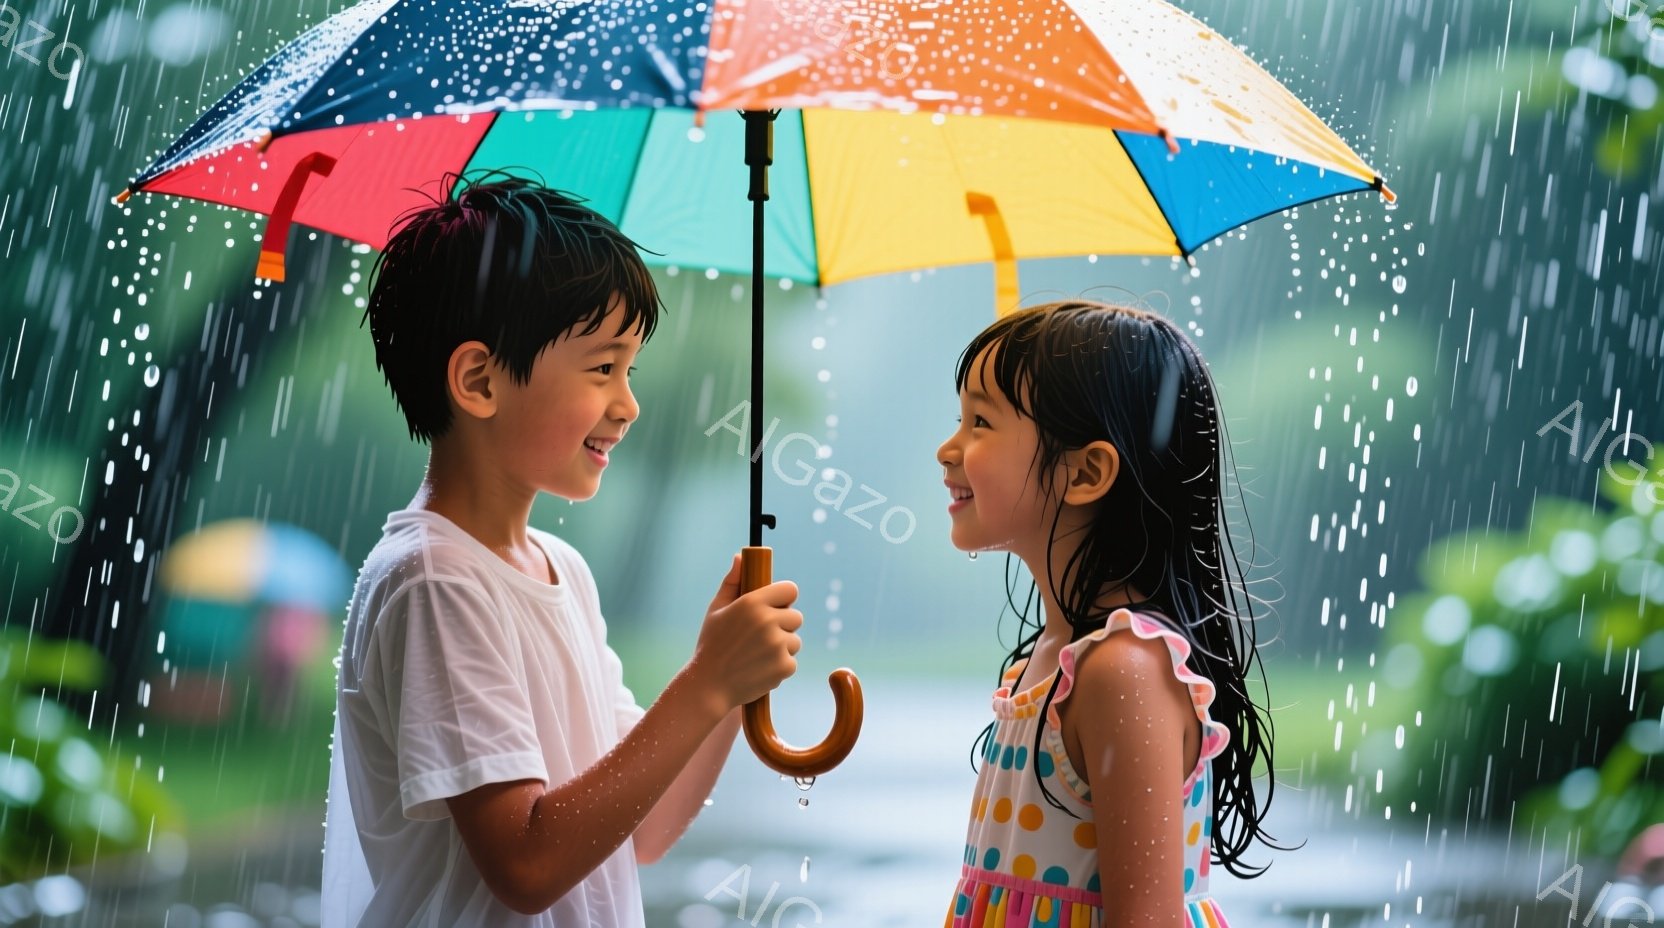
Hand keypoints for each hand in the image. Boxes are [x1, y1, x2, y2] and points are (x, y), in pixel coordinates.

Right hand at [687, 554, 802, 713]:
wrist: (708, 686)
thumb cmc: (711, 645)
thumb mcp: (716, 610)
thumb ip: (732, 582)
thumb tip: (740, 557)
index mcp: (753, 603)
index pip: (790, 589)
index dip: (784, 599)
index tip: (775, 607)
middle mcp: (768, 621)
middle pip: (796, 616)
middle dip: (783, 625)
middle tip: (761, 637)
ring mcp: (778, 645)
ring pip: (795, 640)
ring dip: (782, 647)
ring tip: (756, 655)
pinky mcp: (785, 666)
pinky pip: (791, 661)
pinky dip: (779, 666)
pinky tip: (759, 669)